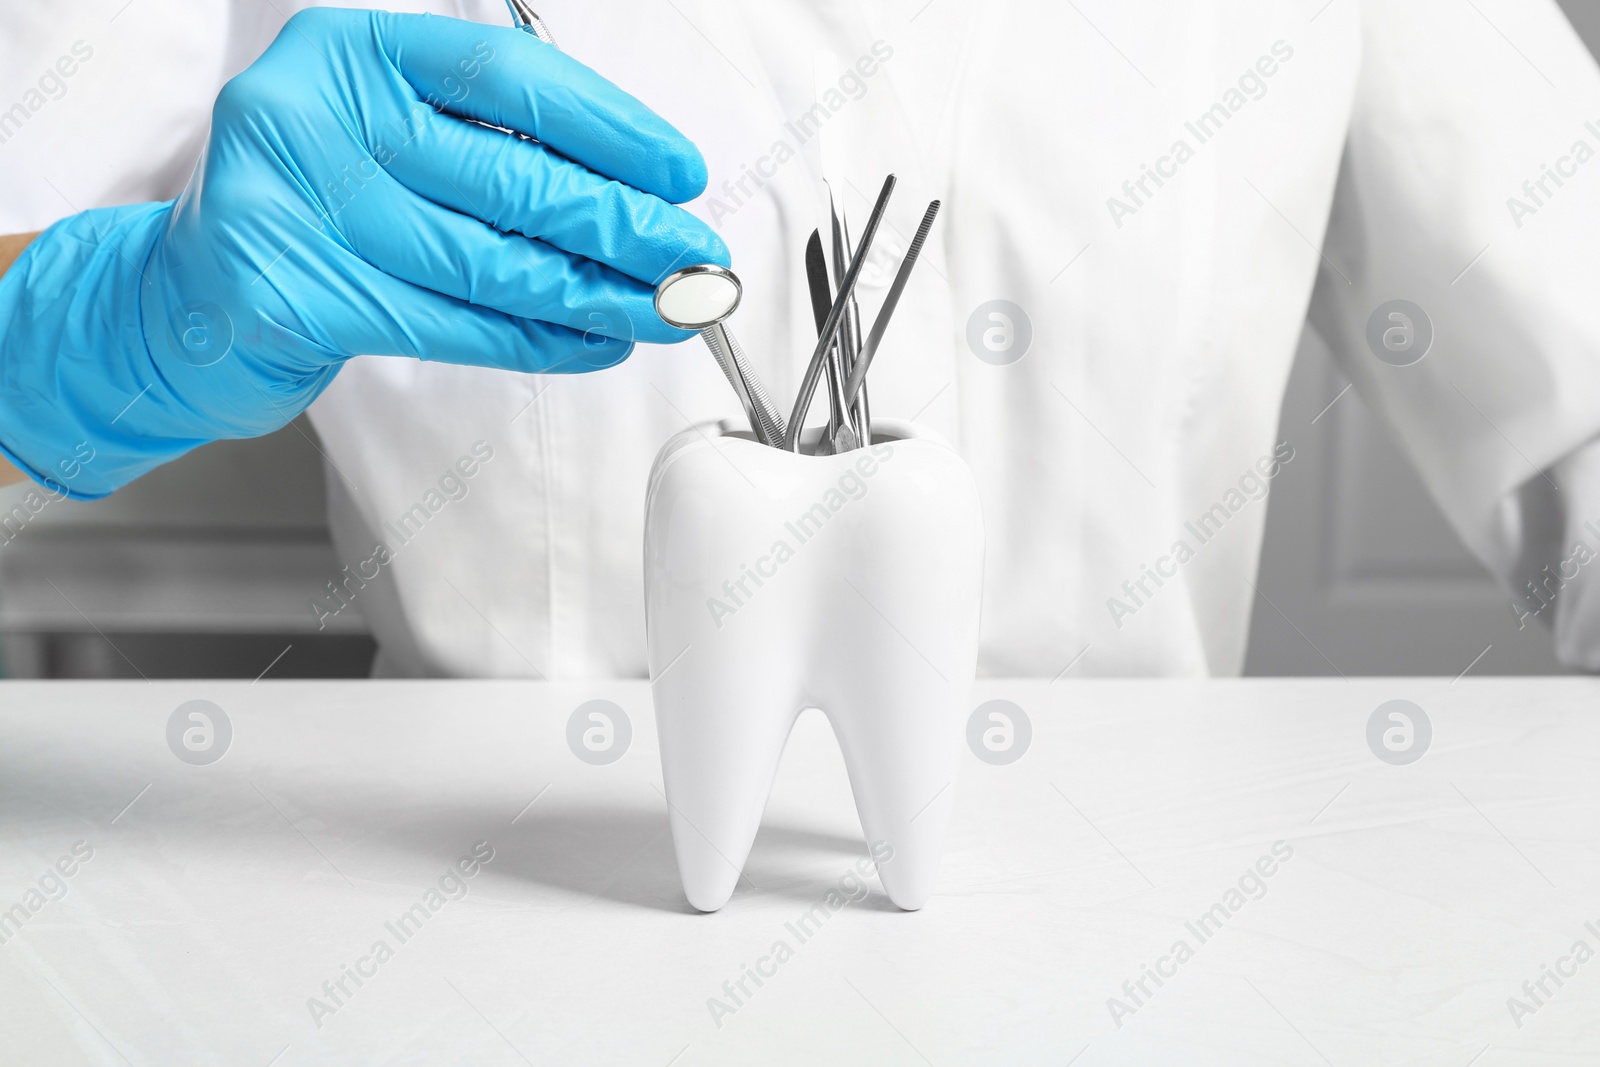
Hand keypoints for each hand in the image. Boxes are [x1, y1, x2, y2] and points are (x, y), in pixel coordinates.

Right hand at [0, 9, 726, 497]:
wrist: (185, 301)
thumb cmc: (314, 211)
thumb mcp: (387, 140)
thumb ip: (485, 145)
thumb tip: (636, 193)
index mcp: (350, 53)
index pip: (506, 77)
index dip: (608, 126)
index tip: (678, 171)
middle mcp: (316, 115)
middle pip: (511, 176)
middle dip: (624, 226)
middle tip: (697, 258)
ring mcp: (296, 205)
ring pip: (493, 261)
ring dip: (600, 294)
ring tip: (668, 309)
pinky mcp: (296, 295)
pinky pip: (456, 324)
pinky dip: (541, 339)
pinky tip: (597, 342)